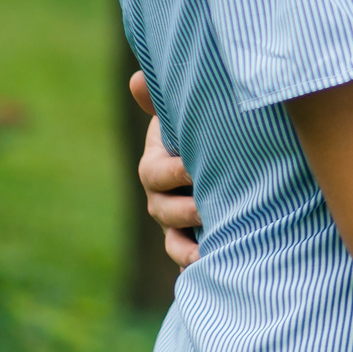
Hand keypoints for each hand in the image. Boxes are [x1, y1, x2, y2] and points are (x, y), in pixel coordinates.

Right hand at [129, 71, 200, 269]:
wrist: (217, 156)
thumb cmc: (197, 132)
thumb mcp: (180, 116)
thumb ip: (159, 99)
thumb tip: (135, 79)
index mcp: (154, 167)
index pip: (156, 173)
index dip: (174, 172)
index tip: (195, 169)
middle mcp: (159, 199)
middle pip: (164, 210)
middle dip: (186, 210)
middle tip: (209, 208)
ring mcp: (173, 225)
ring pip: (173, 241)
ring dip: (189, 246)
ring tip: (210, 248)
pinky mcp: (191, 243)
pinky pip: (187, 261)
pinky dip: (195, 268)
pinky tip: (212, 272)